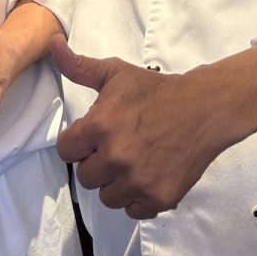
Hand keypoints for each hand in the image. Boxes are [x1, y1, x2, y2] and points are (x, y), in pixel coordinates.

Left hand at [52, 37, 229, 219]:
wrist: (203, 109)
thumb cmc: (156, 90)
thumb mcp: (115, 73)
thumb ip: (78, 66)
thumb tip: (53, 45)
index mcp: (100, 126)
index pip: (65, 151)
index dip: (77, 143)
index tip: (92, 137)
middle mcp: (116, 157)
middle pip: (85, 177)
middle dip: (96, 163)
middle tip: (116, 148)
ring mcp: (138, 181)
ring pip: (107, 197)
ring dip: (115, 183)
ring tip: (132, 162)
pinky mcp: (159, 198)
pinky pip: (132, 211)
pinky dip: (137, 197)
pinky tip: (147, 175)